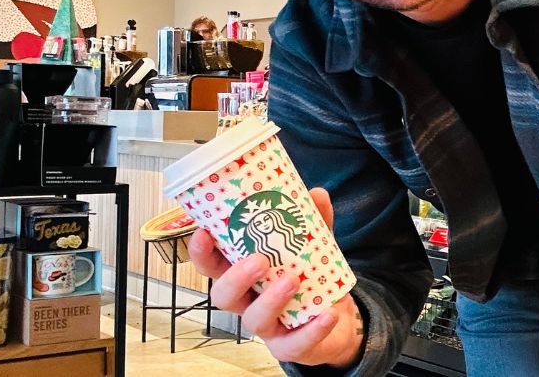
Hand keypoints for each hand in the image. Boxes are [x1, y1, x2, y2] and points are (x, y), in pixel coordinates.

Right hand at [189, 188, 363, 367]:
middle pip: (224, 296)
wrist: (336, 315)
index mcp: (245, 274)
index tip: (203, 233)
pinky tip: (327, 314)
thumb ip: (314, 222)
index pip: (213, 265)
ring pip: (255, 319)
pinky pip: (296, 342)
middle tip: (258, 260)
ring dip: (271, 299)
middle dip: (235, 278)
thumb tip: (317, 194)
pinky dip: (312, 329)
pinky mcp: (290, 345)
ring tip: (292, 280)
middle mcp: (249, 301)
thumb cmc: (310, 278)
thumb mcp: (313, 246)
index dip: (202, 253)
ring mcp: (268, 326)